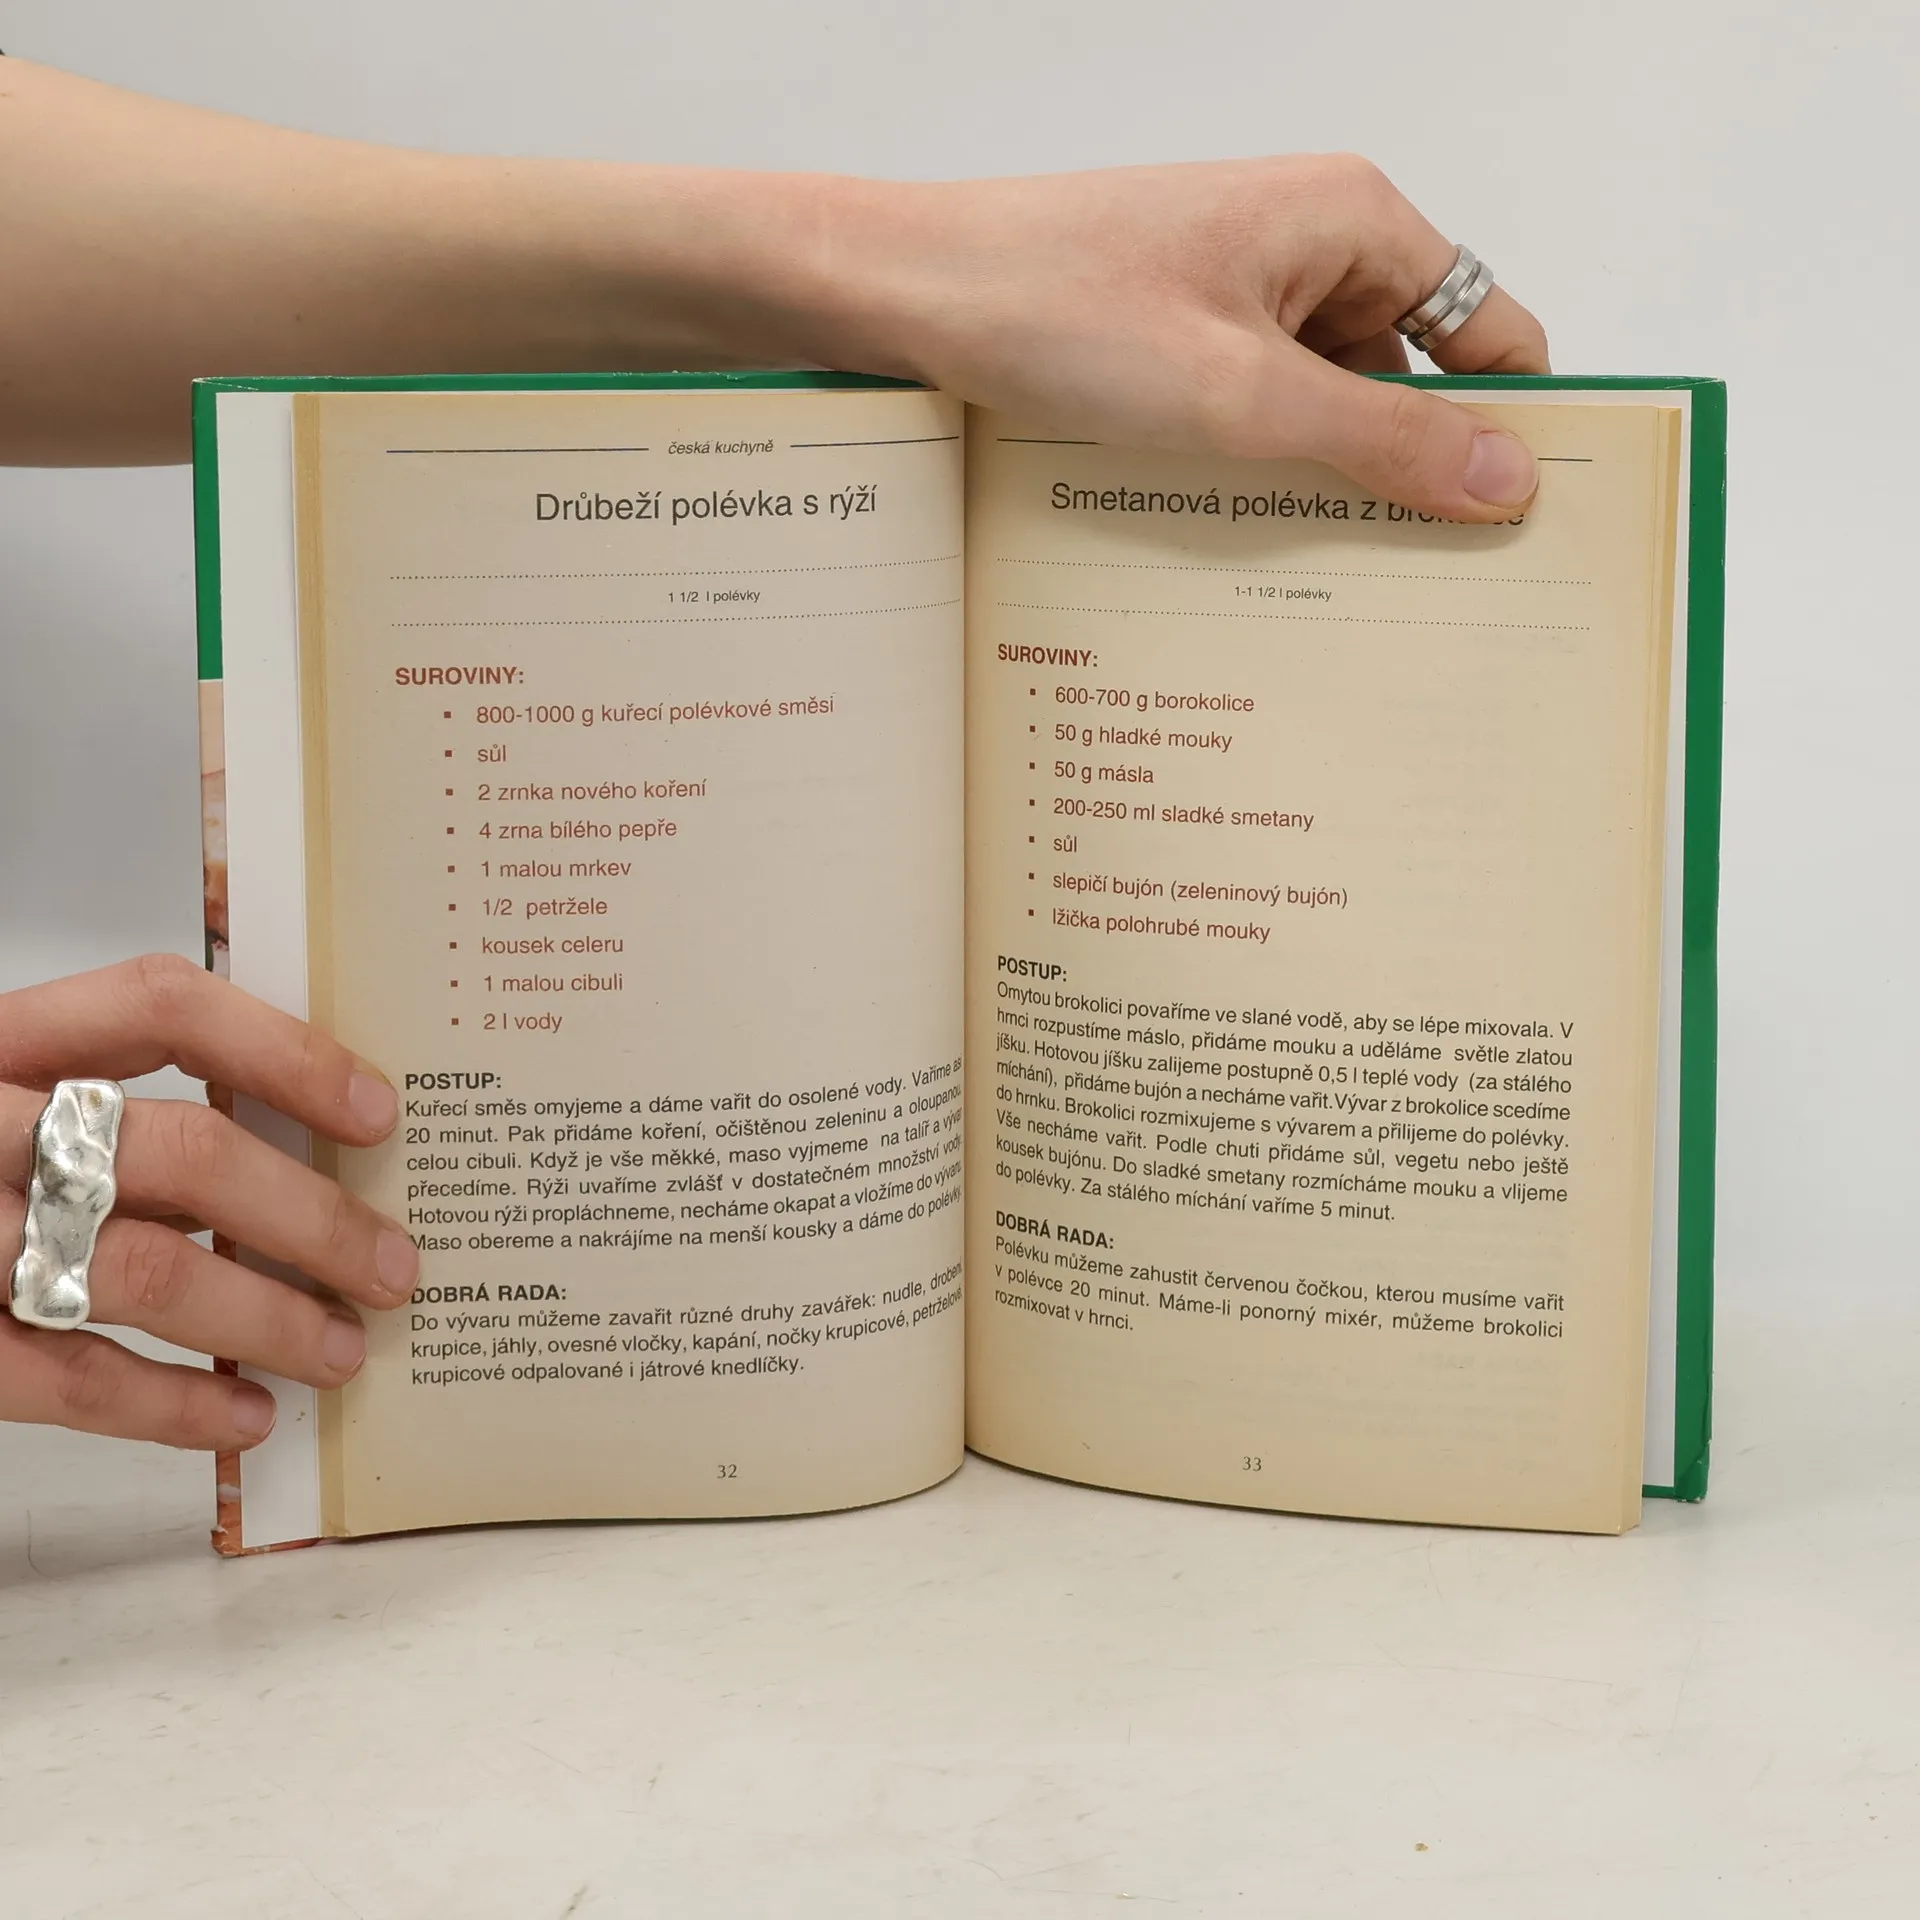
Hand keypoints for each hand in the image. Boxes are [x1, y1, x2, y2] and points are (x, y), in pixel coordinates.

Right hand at [0, 955, 418, 1449]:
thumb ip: (98, 1087)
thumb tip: (285, 1134)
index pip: (158, 1004)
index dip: (283, 1051)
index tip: (378, 1111)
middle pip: (180, 1148)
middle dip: (310, 1215)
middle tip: (393, 1265)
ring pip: (144, 1268)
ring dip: (267, 1316)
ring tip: (344, 1349)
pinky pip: (66, 1378)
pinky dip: (172, 1405)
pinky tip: (246, 1417)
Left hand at [812, 154, 1549, 521]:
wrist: (906, 293)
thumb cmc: (1057, 308)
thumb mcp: (1242, 395)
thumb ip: (1383, 440)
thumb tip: (1508, 479)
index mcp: (1352, 223)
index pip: (1488, 328)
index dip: (1510, 424)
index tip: (1517, 526)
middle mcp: (1306, 245)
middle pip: (1409, 374)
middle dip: (1408, 471)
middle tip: (1414, 585)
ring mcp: (1238, 291)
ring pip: (1323, 403)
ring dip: (1321, 480)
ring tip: (1316, 575)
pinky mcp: (1181, 334)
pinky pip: (1254, 408)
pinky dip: (1256, 467)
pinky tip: (1238, 534)